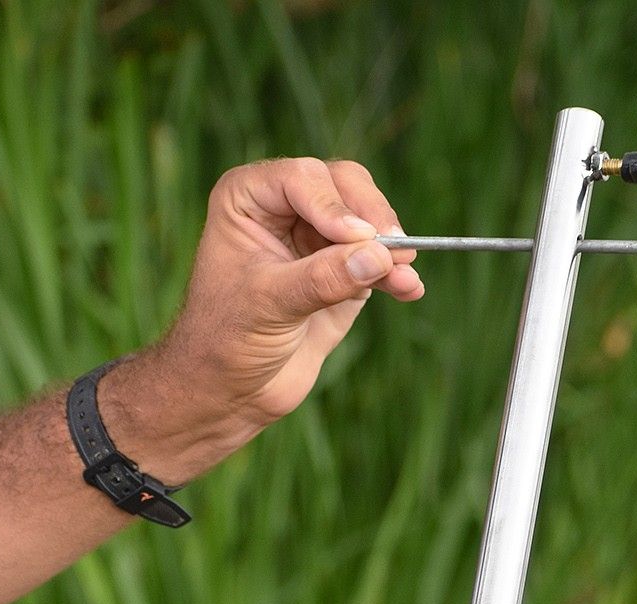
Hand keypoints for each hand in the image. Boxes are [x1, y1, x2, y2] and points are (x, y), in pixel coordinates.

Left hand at [99, 156, 420, 483]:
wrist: (231, 390)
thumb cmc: (227, 340)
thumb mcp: (270, 303)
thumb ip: (322, 278)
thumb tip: (378, 256)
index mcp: (249, 198)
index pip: (303, 179)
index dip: (335, 204)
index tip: (359, 238)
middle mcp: (284, 210)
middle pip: (344, 187)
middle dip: (371, 217)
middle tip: (394, 249)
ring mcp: (317, 241)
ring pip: (368, 221)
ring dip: (391, 247)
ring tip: (404, 276)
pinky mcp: (343, 274)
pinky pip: (379, 263)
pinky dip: (396, 274)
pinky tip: (409, 290)